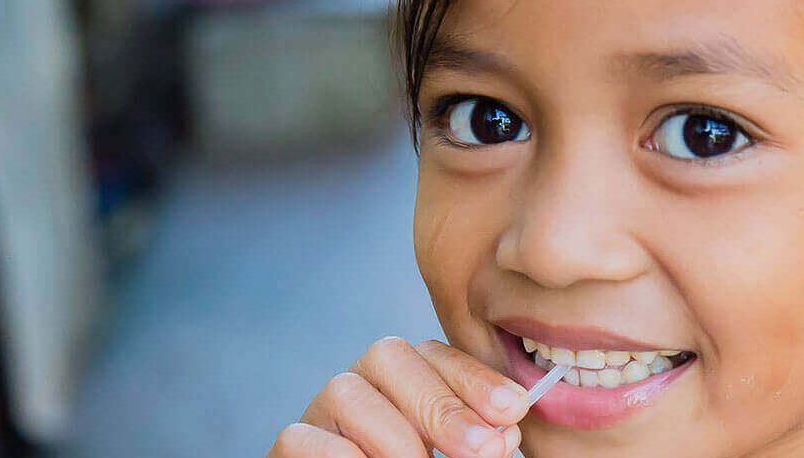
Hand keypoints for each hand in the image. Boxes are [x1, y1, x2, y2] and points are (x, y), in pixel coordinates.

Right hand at [267, 337, 530, 457]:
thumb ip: (479, 446)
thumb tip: (503, 434)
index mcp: (404, 382)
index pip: (435, 355)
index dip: (474, 380)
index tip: (514, 412)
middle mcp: (360, 385)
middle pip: (389, 355)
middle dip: (442, 403)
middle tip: (482, 448)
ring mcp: (320, 413)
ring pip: (346, 392)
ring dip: (395, 436)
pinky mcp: (290, 445)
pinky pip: (304, 437)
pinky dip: (344, 457)